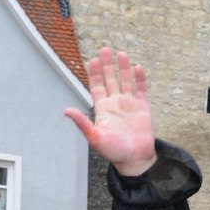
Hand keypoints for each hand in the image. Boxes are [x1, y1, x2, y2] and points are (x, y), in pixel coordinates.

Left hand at [64, 48, 157, 176]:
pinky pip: (141, 90)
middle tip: (105, 49)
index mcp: (103, 109)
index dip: (95, 73)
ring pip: (125, 81)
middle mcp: (115, 103)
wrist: (134, 159)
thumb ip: (82, 122)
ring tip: (121, 54)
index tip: (93, 60)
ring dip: (123, 68)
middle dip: (108, 65)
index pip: (97, 86)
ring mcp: (129, 104)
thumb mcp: (94, 136)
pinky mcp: (143, 108)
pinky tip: (137, 67)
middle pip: (110, 79)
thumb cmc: (113, 151)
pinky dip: (139, 79)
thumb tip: (66, 110)